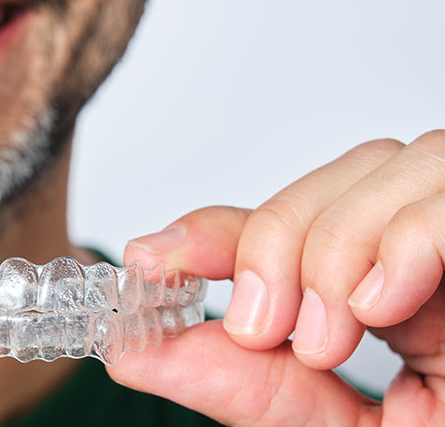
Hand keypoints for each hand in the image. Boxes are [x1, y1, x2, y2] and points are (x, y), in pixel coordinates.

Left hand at [108, 131, 444, 425]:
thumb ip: (239, 386)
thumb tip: (131, 348)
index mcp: (386, 291)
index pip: (288, 222)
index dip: (213, 227)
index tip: (150, 259)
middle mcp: (437, 251)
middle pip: (342, 174)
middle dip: (278, 240)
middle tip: (262, 326)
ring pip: (396, 160)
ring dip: (337, 242)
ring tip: (327, 335)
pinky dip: (408, 235)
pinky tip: (379, 305)